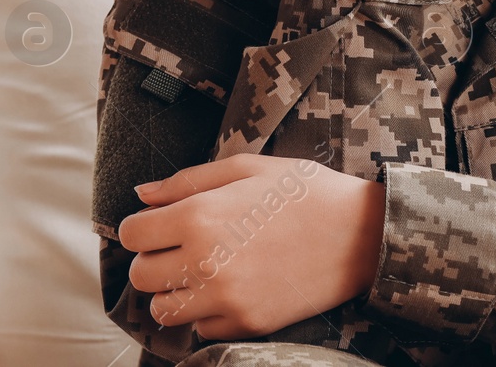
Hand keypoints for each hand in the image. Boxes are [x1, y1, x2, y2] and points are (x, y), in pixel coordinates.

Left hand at [117, 154, 384, 340]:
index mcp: (199, 216)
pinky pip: (202, 329)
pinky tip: (225, 290)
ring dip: (172, 291)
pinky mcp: (250, 323)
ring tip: (197, 272)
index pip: (132, 234)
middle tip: (176, 248)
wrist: (363, 234)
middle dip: (151, 260)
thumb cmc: (302, 190)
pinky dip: (205, 313)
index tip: (158, 225)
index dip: (140, 228)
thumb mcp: (243, 167)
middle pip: (140, 276)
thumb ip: (185, 182)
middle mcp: (206, 261)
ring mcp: (228, 298)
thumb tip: (142, 195)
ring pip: (164, 310)